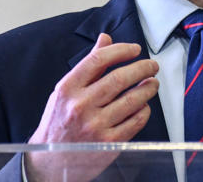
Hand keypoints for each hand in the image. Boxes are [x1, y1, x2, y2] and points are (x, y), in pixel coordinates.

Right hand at [25, 33, 158, 180]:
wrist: (50, 161)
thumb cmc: (59, 122)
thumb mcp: (66, 90)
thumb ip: (89, 65)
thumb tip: (105, 39)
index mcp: (68, 88)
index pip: (99, 60)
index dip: (121, 50)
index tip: (135, 49)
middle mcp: (81, 106)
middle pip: (120, 78)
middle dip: (143, 68)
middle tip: (152, 66)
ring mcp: (95, 126)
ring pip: (132, 99)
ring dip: (148, 88)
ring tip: (152, 83)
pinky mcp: (109, 143)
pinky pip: (136, 121)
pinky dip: (144, 110)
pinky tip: (144, 106)